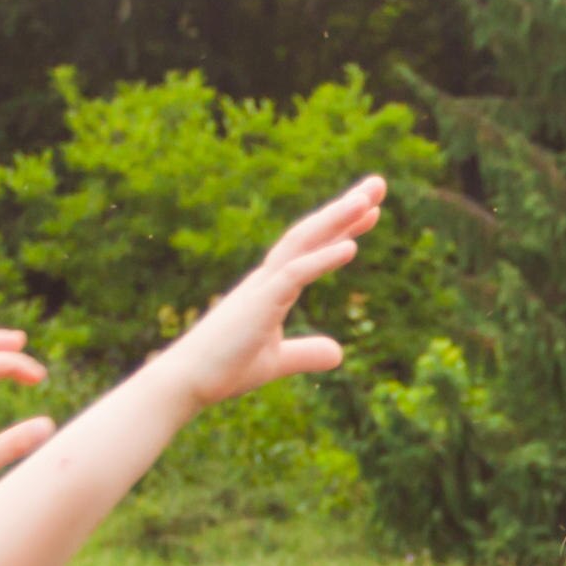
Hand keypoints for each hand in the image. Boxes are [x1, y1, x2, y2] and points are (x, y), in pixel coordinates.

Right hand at [147, 178, 385, 406]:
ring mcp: (262, 287)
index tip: (371, 209)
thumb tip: (338, 353)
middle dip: (346, 208)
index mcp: (272, 287)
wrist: (186, 382)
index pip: (313, 247)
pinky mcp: (258, 304)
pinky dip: (322, 258)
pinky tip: (351, 246)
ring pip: (303, 242)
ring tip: (368, 200)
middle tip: (379, 183)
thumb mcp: (276, 362)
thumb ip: (305, 353)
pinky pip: (294, 275)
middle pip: (312, 233)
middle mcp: (267, 278)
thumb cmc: (223, 369)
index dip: (342, 226)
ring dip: (336, 219)